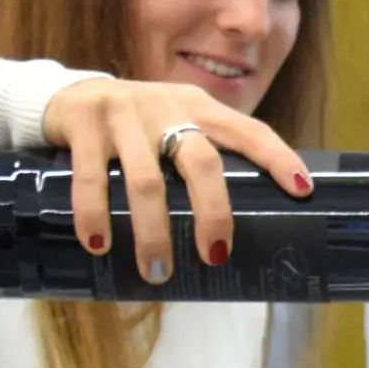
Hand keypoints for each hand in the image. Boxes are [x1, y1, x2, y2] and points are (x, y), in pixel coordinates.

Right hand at [41, 77, 312, 283]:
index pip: (249, 130)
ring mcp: (124, 114)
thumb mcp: (174, 122)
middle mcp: (166, 106)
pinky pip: (91, 179)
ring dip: (153, 232)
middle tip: (216, 256)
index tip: (302, 190)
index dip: (278, 157)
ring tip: (158, 272)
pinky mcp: (85, 124)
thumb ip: (203, 153)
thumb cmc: (135, 124)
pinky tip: (98, 244)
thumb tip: (242, 217)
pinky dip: (95, 215)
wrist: (65, 95)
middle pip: (201, 162)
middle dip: (213, 212)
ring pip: (147, 182)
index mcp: (198, 107)